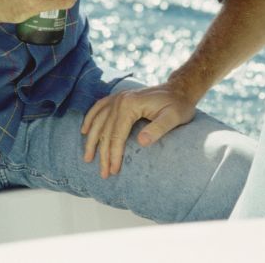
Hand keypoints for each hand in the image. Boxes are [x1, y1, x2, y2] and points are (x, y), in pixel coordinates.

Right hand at [80, 83, 197, 177]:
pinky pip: (99, 108)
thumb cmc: (178, 105)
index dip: (114, 155)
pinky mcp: (119, 97)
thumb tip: (141, 141)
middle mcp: (120, 99)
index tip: (113, 171)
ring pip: (98, 121)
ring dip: (92, 140)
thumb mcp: (174, 117)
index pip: (117, 135)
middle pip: (106, 131)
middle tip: (104, 173)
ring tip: (88, 158)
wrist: (179, 90)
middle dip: (103, 154)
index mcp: (130, 104)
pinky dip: (90, 119)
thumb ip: (158, 129)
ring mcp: (118, 97)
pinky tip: (85, 131)